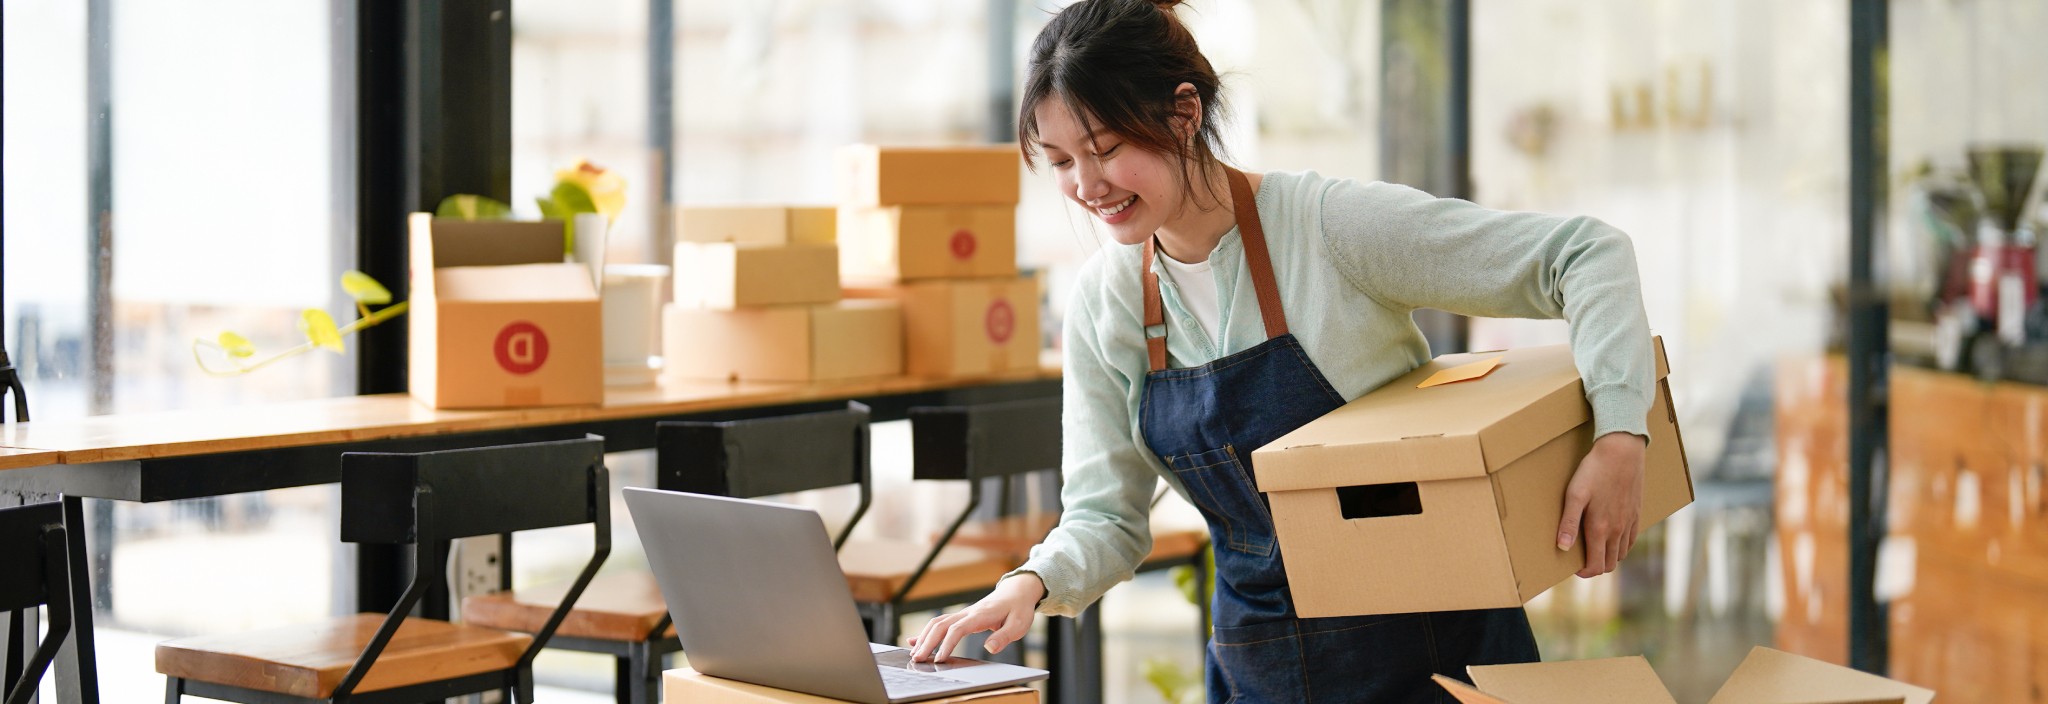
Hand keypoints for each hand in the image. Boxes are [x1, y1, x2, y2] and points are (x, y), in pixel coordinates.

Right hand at [907, 573, 1043, 662]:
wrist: (1016, 591)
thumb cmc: (1018, 609)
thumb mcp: (1019, 624)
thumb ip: (1004, 636)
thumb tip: (989, 648)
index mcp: (981, 615)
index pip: (958, 629)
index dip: (947, 644)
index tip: (939, 659)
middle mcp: (968, 613)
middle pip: (941, 626)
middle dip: (927, 642)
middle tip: (918, 660)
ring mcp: (963, 614)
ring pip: (937, 623)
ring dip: (924, 638)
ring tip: (915, 654)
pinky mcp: (962, 617)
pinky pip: (940, 623)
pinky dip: (926, 632)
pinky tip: (915, 641)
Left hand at [1557, 432, 1645, 578]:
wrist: (1622, 451)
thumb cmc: (1593, 471)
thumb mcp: (1574, 495)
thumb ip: (1568, 523)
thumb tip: (1562, 547)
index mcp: (1600, 529)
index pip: (1596, 566)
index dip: (1584, 573)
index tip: (1573, 568)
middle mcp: (1617, 530)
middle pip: (1609, 564)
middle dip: (1595, 567)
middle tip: (1581, 560)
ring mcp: (1629, 522)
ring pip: (1621, 554)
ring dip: (1608, 558)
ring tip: (1594, 549)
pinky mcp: (1636, 513)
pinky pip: (1631, 540)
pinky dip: (1621, 547)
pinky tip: (1611, 538)